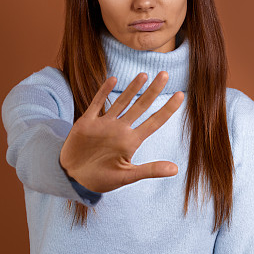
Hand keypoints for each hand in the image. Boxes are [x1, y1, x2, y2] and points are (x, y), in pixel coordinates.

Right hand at [59, 71, 183, 192]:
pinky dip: (103, 91)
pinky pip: (97, 103)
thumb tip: (176, 170)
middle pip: (140, 106)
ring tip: (144, 74)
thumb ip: (150, 170)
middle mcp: (120, 130)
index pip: (154, 121)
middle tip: (165, 74)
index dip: (167, 109)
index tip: (181, 95)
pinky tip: (113, 79)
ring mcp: (104, 124)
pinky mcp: (87, 123)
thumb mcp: (127, 176)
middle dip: (153, 90)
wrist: (73, 178)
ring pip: (121, 101)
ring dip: (132, 88)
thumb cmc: (101, 179)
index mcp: (131, 141)